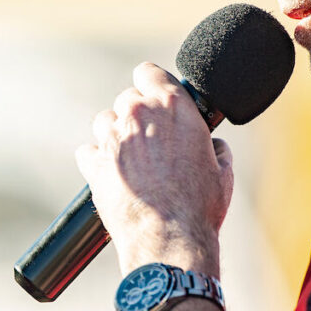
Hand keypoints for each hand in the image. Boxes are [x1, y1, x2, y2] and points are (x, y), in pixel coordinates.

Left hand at [74, 62, 232, 275]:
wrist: (169, 238)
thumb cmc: (200, 205)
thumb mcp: (222, 168)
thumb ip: (213, 145)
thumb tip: (212, 144)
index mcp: (172, 105)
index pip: (148, 72)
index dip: (151, 84)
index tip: (154, 96)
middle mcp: (137, 114)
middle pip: (127, 98)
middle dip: (136, 115)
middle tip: (150, 140)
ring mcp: (111, 137)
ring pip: (104, 121)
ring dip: (115, 135)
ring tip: (132, 161)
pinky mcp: (93, 163)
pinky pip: (88, 151)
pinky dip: (97, 160)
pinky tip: (112, 175)